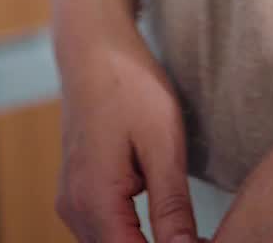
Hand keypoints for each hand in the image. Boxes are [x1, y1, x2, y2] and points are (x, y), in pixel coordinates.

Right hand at [55, 15, 201, 242]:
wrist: (93, 47)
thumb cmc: (130, 85)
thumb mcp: (163, 143)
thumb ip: (171, 206)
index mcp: (94, 201)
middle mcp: (74, 210)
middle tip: (202, 238)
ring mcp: (70, 202)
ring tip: (186, 232)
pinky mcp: (75, 192)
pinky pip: (102, 231)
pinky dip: (131, 234)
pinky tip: (162, 222)